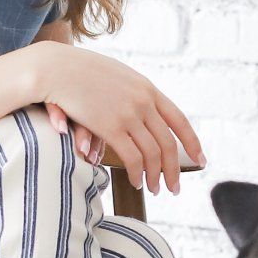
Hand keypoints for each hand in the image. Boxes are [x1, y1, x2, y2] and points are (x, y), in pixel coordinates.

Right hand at [36, 47, 203, 196]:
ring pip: (153, 154)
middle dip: (175, 169)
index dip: (192, 142)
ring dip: (156, 176)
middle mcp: (143, 101)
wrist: (57, 68)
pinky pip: (133, 158)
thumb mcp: (116, 76)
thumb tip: (142, 111)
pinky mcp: (111, 127)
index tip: (201, 159)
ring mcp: (129, 114)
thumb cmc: (80, 72)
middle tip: (176, 188)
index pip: (179, 120)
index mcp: (148, 89)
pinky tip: (136, 183)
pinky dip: (137, 174)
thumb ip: (132, 93)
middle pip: (168, 143)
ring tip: (156, 190)